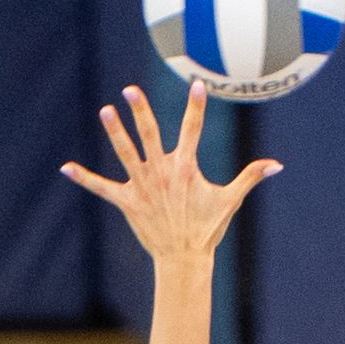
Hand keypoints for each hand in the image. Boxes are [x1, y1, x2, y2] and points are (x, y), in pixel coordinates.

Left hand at [60, 81, 280, 262]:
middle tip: (129, 89)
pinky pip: (102, 188)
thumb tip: (278, 164)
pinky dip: (85, 178)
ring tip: (105, 111)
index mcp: (186, 167)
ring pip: (125, 153)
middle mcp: (162, 171)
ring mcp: (142, 186)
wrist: (185, 258)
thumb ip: (251, 177)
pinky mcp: (127, 202)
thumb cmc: (208, 229)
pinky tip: (66, 168)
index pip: (192, 129)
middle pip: (150, 134)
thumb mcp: (231, 200)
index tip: (196, 85)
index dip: (196, 106)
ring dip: (114, 132)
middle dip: (139, 110)